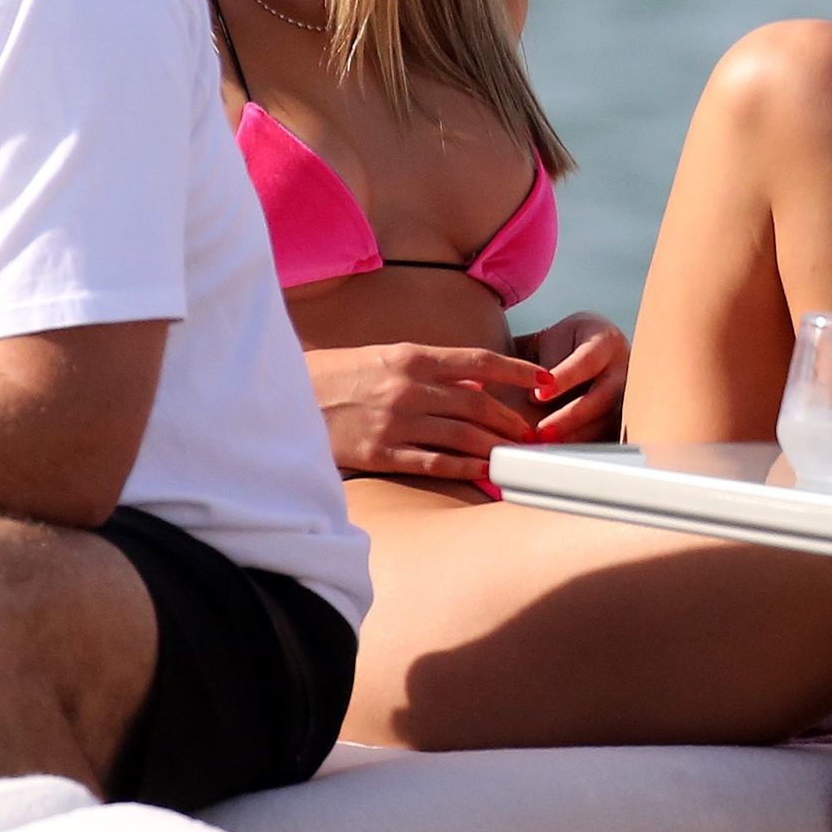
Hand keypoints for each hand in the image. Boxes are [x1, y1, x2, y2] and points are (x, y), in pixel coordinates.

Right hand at [305, 341, 549, 481]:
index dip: (517, 372)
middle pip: (478, 403)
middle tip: (531, 432)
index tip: (544, 380)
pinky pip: (434, 462)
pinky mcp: (381, 453)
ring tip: (515, 455)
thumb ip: (429, 369)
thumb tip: (473, 381)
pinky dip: (464, 469)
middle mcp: (409, 387)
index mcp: (411, 357)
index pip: (479, 361)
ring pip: (463, 435)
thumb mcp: (385, 358)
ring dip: (495, 447)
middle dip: (512, 419)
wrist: (287, 396)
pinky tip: (484, 474)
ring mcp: (396, 421)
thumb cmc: (339, 375)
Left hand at [518, 311, 629, 443]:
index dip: (565, 378)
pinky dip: (584, 444)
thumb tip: (535, 398)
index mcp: (606, 341)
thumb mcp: (551, 340)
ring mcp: (628, 395)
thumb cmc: (565, 343)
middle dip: (572, 416)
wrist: (583, 348)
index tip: (539, 394)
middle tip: (542, 431)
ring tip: (549, 445)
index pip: (587, 361)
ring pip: (609, 420)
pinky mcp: (622, 417)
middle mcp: (623, 368)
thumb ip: (544, 364)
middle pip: (604, 396)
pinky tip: (562, 451)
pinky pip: (607, 434)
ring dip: (578, 436)